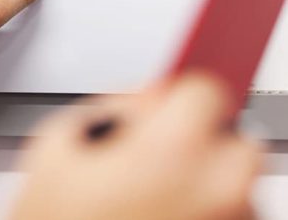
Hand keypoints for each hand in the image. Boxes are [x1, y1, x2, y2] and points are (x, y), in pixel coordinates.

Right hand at [9, 74, 261, 219]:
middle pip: (233, 137)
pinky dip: (207, 209)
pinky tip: (162, 214)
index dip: (183, 90)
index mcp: (170, 152)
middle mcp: (216, 192)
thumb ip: (114, 103)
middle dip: (199, 136)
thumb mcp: (60, 141)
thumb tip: (151, 94)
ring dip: (204, 177)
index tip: (182, 91)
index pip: (207, 88)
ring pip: (235, 180)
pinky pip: (233, 212)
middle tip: (158, 153)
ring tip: (152, 196)